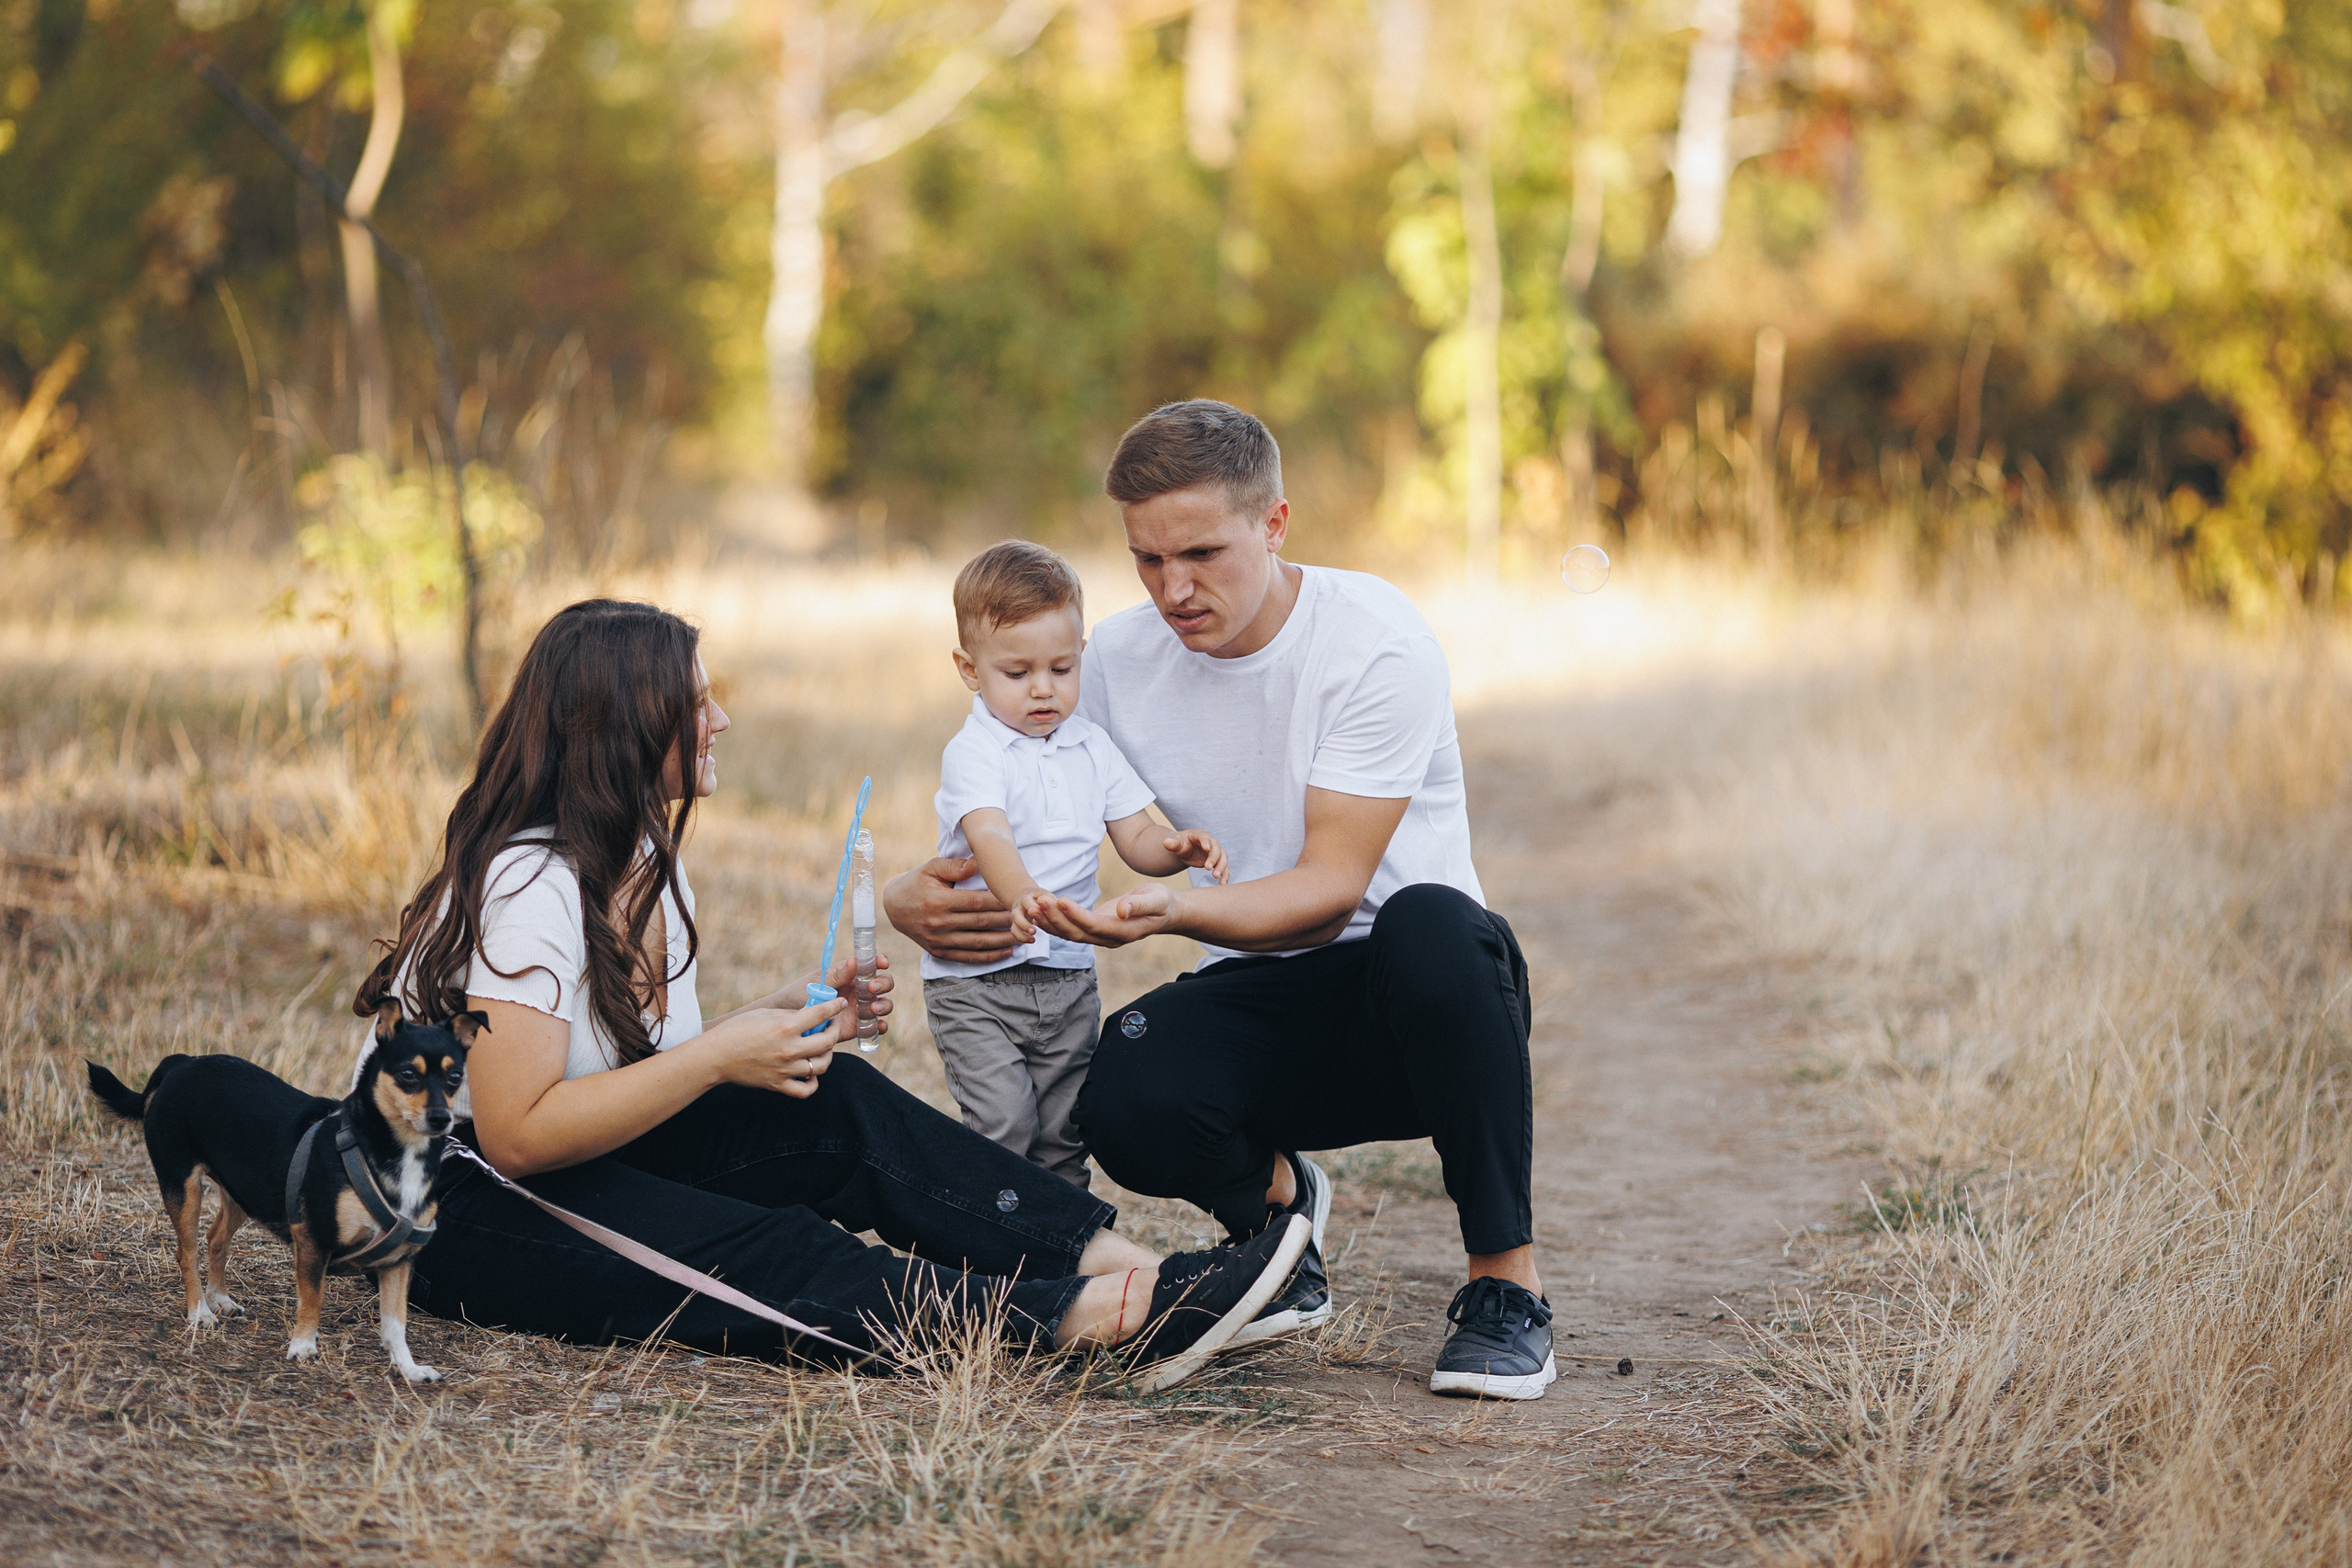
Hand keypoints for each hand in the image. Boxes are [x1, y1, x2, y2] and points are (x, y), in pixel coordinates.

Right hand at [695, 993, 846, 1098]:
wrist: (715, 1057)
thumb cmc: (736, 1031)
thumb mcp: (763, 1014)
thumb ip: (788, 1014)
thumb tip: (809, 1013)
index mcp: (784, 1027)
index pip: (820, 1014)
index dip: (834, 1007)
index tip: (839, 1004)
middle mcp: (789, 1049)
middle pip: (827, 1042)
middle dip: (835, 1031)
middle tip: (832, 1026)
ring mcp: (785, 1069)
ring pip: (822, 1065)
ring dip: (827, 1055)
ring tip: (822, 1048)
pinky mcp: (779, 1085)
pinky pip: (806, 1089)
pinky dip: (813, 1082)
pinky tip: (810, 1072)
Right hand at [883, 857, 1017, 964]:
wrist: (892, 907)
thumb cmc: (917, 882)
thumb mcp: (931, 867)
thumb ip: (955, 865)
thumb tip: (979, 862)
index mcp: (939, 900)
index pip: (977, 902)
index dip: (1000, 902)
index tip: (1019, 900)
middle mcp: (940, 922)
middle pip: (981, 923)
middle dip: (1008, 921)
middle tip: (1030, 919)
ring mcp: (939, 940)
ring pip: (978, 942)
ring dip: (1004, 941)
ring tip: (1025, 937)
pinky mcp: (939, 952)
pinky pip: (967, 956)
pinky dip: (988, 956)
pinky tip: (1007, 951)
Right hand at [1011, 888, 1054, 943]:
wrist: (1025, 897)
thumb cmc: (1042, 898)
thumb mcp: (1048, 896)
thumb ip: (1055, 902)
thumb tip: (1065, 909)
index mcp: (1033, 894)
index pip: (1035, 898)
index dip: (1041, 905)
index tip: (1046, 912)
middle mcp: (1022, 902)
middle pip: (1021, 907)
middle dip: (1026, 919)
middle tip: (1034, 929)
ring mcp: (1017, 912)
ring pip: (1015, 918)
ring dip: (1023, 927)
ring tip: (1033, 934)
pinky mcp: (1015, 922)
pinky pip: (1014, 930)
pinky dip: (1021, 936)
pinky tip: (1032, 940)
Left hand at [1029, 884, 1177, 949]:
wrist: (1164, 912)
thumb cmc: (1162, 903)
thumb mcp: (1157, 899)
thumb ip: (1139, 905)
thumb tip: (1121, 910)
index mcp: (1124, 932)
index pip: (1094, 926)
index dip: (1075, 915)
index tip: (1059, 900)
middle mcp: (1109, 939)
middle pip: (1077, 933)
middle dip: (1056, 918)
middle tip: (1039, 901)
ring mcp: (1100, 937)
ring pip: (1069, 934)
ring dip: (1050, 921)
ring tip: (1034, 905)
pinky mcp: (1094, 930)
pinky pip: (1070, 929)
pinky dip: (1053, 921)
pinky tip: (1039, 911)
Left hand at [1164, 829, 1227, 883]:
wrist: (1183, 849)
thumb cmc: (1179, 844)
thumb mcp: (1174, 844)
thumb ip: (1171, 844)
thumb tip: (1166, 843)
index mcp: (1199, 835)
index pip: (1204, 837)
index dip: (1206, 842)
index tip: (1206, 848)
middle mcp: (1210, 842)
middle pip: (1217, 848)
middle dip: (1214, 858)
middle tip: (1208, 868)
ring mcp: (1214, 852)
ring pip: (1223, 857)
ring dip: (1222, 867)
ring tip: (1216, 877)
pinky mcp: (1216, 861)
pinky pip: (1223, 867)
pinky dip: (1225, 874)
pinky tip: (1222, 883)